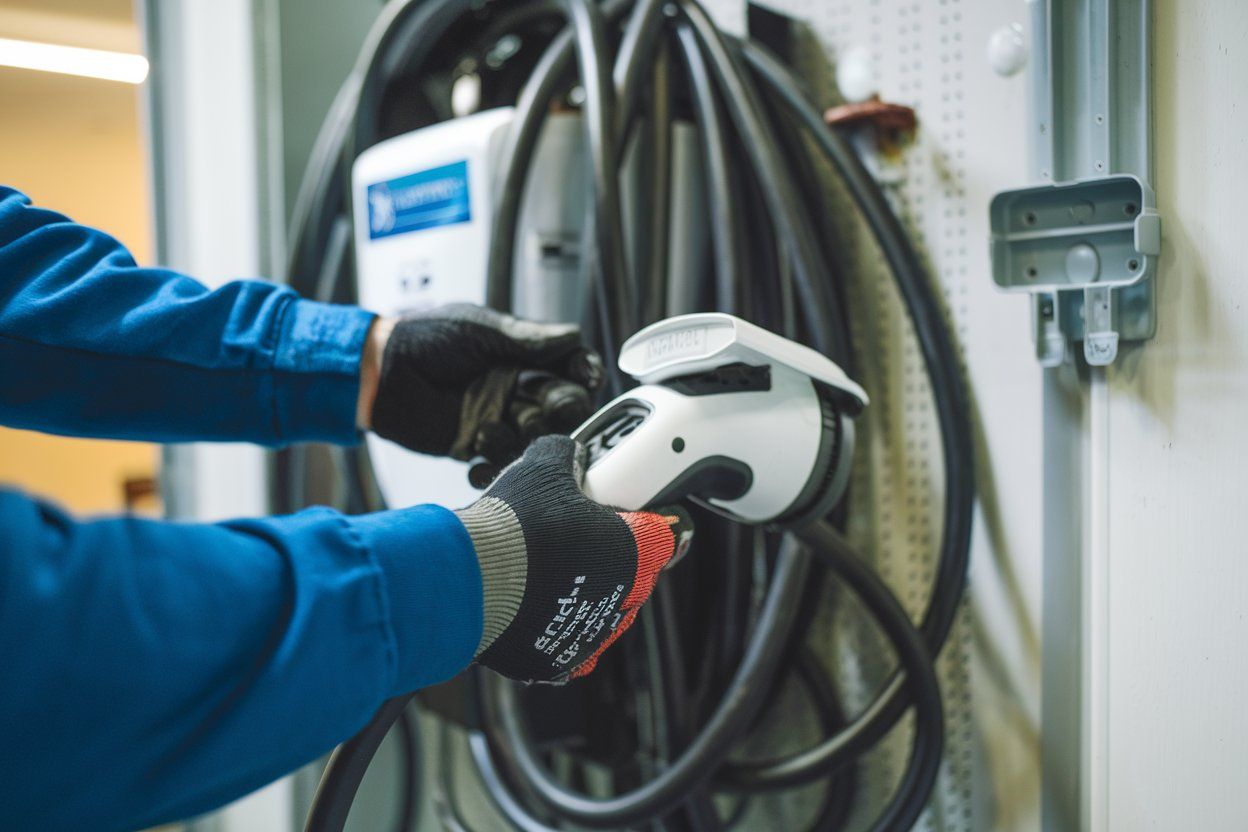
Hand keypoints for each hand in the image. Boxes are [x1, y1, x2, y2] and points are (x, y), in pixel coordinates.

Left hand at [358, 305, 602, 466]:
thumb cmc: (423, 338)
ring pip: (534, 437)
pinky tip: (476, 460)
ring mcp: (496, 418)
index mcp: (520, 355)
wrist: (377, 372)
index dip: (583, 372)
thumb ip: (527, 339)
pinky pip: (498, 463)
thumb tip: (574, 338)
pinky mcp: (472, 446)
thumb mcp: (480, 329)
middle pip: (562, 406)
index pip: (569, 366)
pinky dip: (493, 467)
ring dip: (520, 437)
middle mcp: (514, 388)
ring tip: (486, 431)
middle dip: (559, 409)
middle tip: (540, 409)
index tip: (587, 376)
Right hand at [455, 435, 692, 682]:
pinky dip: (556, 634)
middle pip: (635, 578)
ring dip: (586, 598)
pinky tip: (536, 614)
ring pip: (602, 617)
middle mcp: (619, 598)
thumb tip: (568, 453)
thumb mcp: (542, 468)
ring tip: (552, 577)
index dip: (650, 525)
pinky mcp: (556, 662)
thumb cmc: (512, 527)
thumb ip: (564, 455)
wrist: (467, 581)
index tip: (643, 521)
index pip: (662, 536)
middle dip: (614, 560)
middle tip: (583, 542)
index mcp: (630, 550)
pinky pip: (568, 650)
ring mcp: (589, 636)